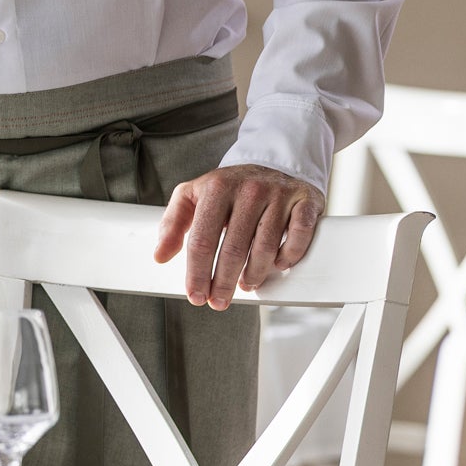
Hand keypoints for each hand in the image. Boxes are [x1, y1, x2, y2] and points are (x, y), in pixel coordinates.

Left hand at [153, 164, 323, 309]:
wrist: (273, 163)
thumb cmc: (230, 188)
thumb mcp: (193, 196)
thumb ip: (173, 223)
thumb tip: (160, 255)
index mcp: (216, 187)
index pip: (202, 239)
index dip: (197, 272)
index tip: (195, 295)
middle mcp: (249, 190)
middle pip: (233, 248)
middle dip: (223, 282)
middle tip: (218, 301)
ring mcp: (279, 194)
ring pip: (265, 247)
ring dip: (253, 274)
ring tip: (245, 286)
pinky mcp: (305, 201)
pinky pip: (298, 236)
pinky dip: (288, 256)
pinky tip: (277, 266)